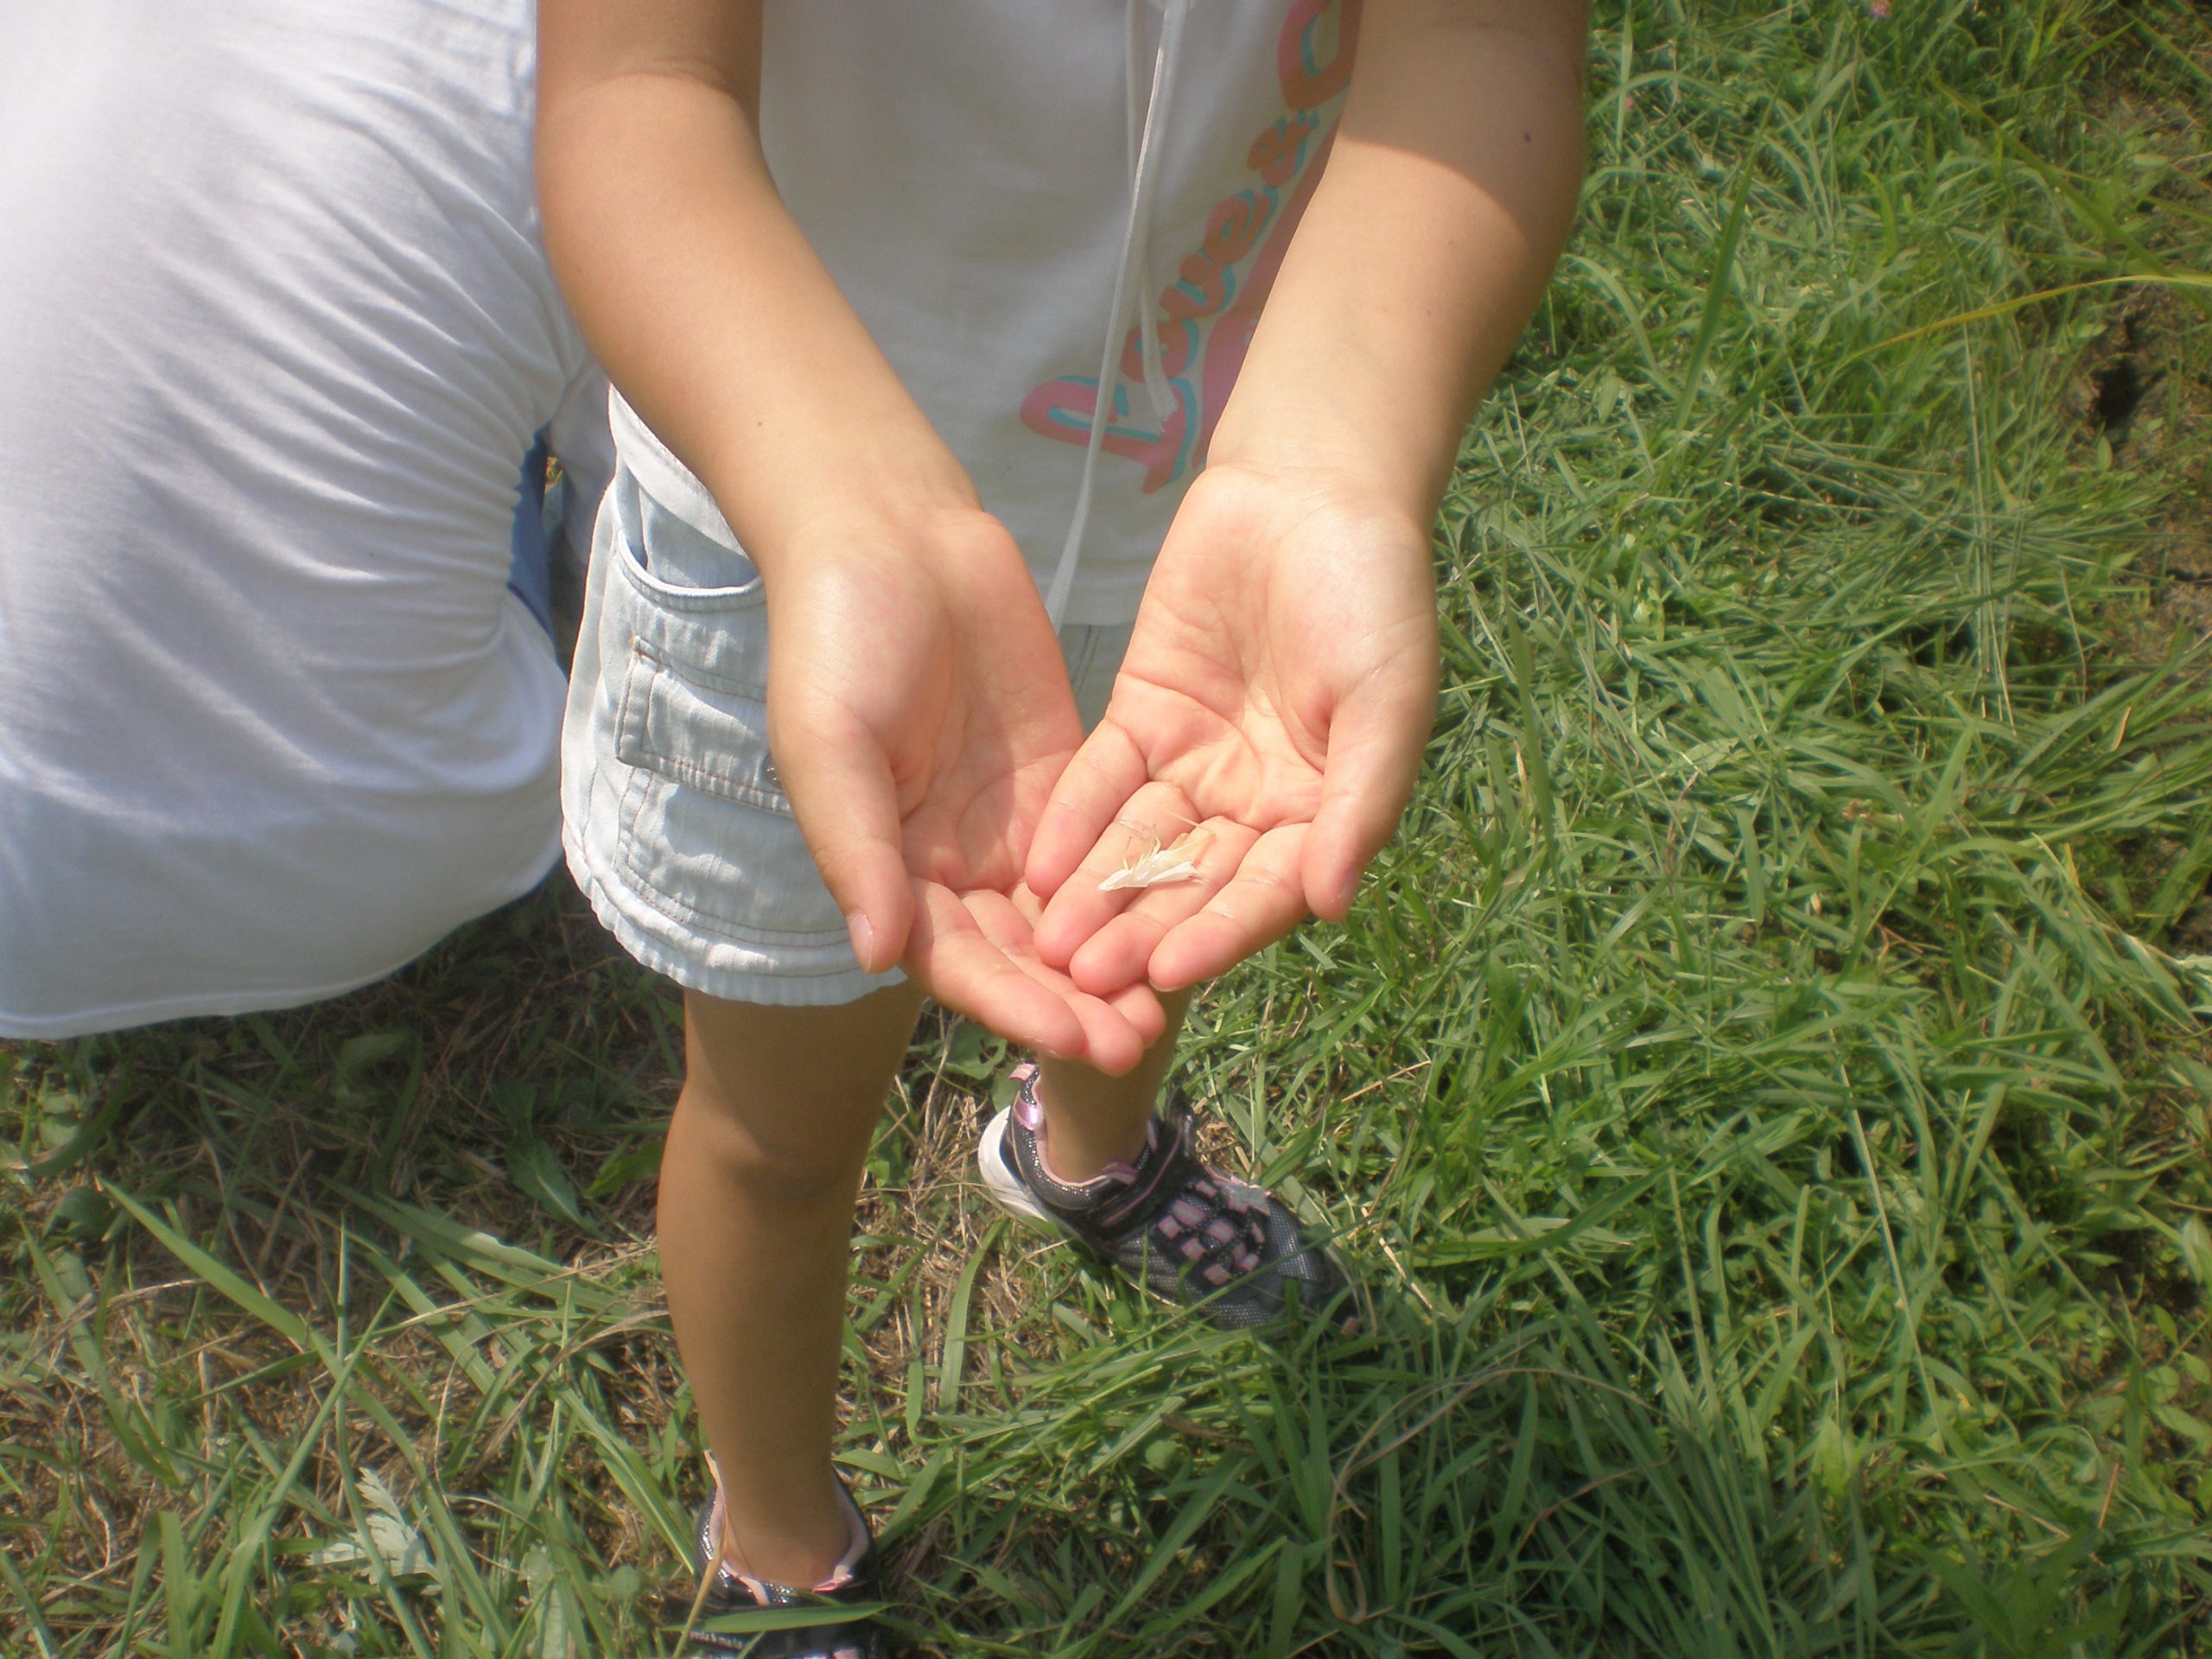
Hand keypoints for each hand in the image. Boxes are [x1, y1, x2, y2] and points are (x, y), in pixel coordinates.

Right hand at [766, 504, 1163, 1072]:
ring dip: (1114, 957)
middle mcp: (950, 860)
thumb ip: (855, 848)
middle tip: (1139, 1040)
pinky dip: (1137, 883)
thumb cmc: (835, 635)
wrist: (889, 532)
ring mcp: (1010, 820)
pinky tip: (1190, 913)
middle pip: (1019, 952)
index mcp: (889, 866)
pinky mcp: (1061, 773)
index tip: (1072, 1040)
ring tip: (1173, 1000)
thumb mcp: (830, 742)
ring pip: (1069, 912)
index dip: (1013, 1003)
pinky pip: (1105, 843)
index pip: (956, 959)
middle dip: (1074, 1000)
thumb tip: (879, 957)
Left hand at [1025, 462, 1439, 995]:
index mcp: (1324, 810)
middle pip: (1192, 880)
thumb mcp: (1386, 700)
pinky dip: (1073, 823)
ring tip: (1048, 943)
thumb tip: (1332, 905)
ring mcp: (1196, 760)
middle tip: (1083, 980)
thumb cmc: (1374, 593)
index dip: (1218, 934)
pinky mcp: (1143, 713)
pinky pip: (1102, 781)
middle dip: (1141, 930)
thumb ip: (1359, 804)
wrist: (1313, 485)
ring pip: (1140, 843)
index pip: (1265, 891)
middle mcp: (1257, 801)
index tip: (1168, 975)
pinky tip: (1037, 867)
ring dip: (1098, 893)